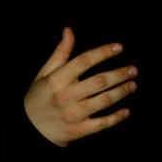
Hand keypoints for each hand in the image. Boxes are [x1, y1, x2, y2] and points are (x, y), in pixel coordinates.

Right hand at [24, 27, 136, 145]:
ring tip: (132, 85)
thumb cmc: (38, 98)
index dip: (103, 52)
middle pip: (99, 81)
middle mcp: (65, 96)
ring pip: (104, 101)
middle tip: (133, 70)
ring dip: (122, 92)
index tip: (118, 48)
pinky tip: (126, 111)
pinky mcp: (78, 130)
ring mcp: (73, 114)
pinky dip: (117, 117)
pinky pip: (103, 123)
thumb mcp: (44, 74)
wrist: (28, 129)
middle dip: (119, 74)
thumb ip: (60, 53)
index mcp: (56, 80)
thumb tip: (68, 31)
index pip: (83, 61)